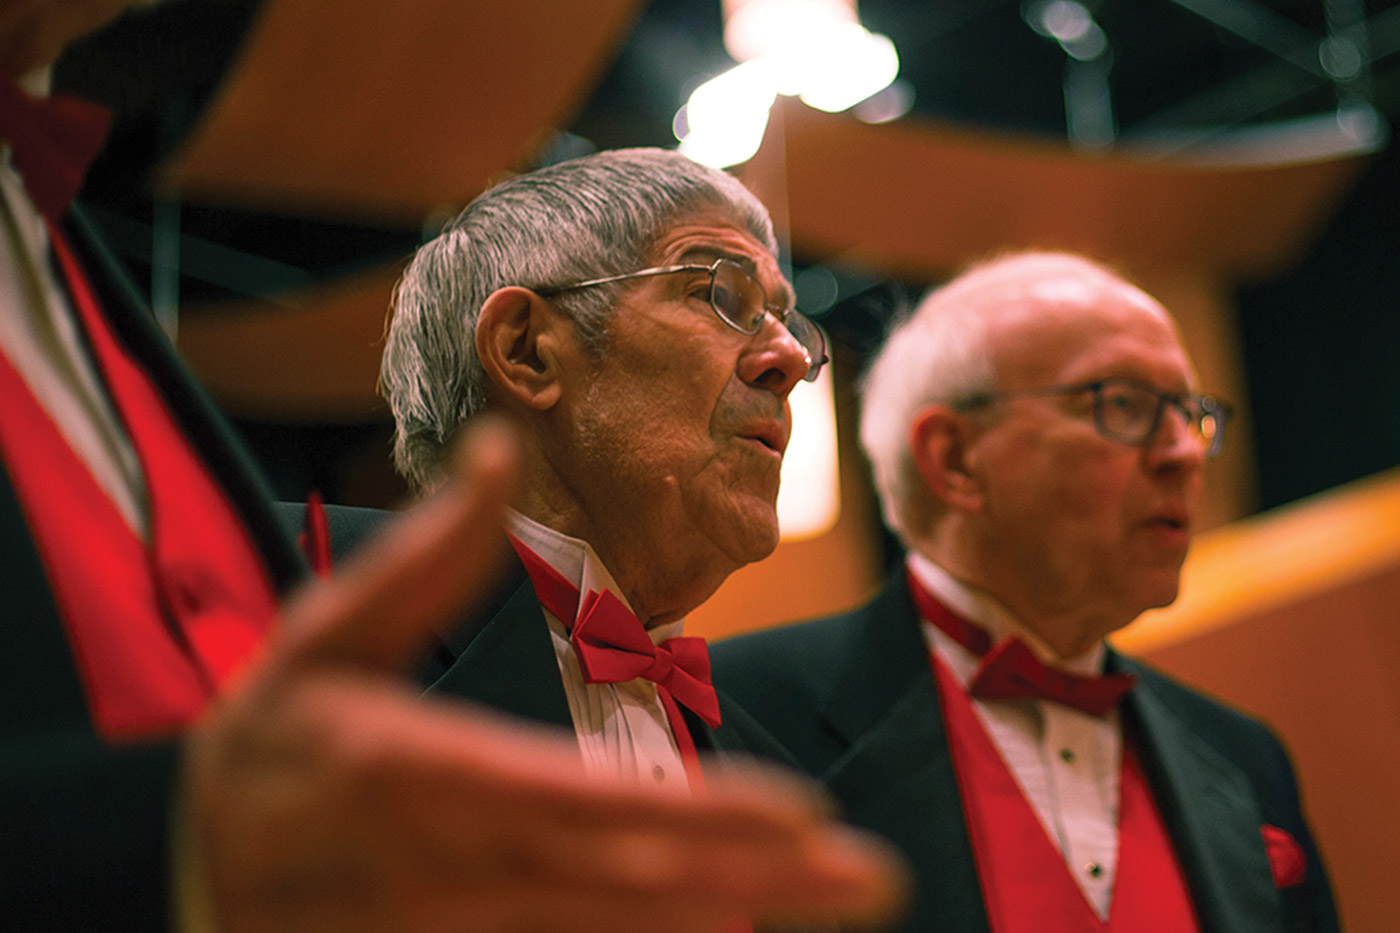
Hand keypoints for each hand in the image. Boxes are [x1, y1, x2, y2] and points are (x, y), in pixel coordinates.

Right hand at [183, 419, 906, 932]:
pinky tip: (734, 926)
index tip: (801, 813)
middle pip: (632, 882)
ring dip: (733, 914)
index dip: (698, 818)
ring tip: (834, 897)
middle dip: (760, 877)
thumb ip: (421, 560)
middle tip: (871, 877)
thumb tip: (499, 448)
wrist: (194, 879)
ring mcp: (466, 926)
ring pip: (620, 931)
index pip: (586, 801)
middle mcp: (464, 865)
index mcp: (429, 773)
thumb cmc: (268, 753)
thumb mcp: (319, 640)